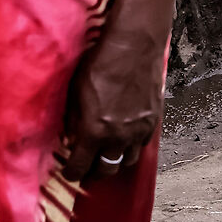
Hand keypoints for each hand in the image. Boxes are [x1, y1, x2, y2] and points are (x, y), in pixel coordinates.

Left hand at [61, 22, 163, 182]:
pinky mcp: (152, 123)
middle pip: (106, 171)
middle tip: (86, 170)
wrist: (134, 48)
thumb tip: (71, 138)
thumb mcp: (75, 92)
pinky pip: (141, 146)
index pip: (80, 167)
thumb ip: (73, 120)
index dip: (72, 173)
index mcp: (94, 131)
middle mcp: (118, 137)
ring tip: (106, 156)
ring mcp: (138, 132)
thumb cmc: (101, 64)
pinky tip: (123, 139)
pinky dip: (130, 147)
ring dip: (114, 162)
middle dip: (93, 173)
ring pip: (126, 162)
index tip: (69, 173)